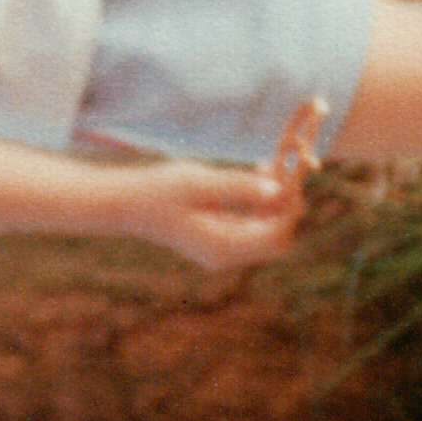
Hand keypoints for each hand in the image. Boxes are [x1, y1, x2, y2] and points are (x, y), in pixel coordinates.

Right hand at [121, 159, 305, 269]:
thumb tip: (278, 189)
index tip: (295, 172)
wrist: (126, 204)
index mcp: (224, 247)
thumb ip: (239, 187)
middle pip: (278, 239)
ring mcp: (222, 251)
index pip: (276, 234)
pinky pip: (252, 225)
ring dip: (276, 203)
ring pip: (267, 232)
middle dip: (288, 207)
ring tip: (273, 164)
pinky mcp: (217, 240)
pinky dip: (261, 204)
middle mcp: (227, 256)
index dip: (290, 205)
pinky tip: (259, 171)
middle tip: (291, 170)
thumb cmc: (158, 191)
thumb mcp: (199, 183)